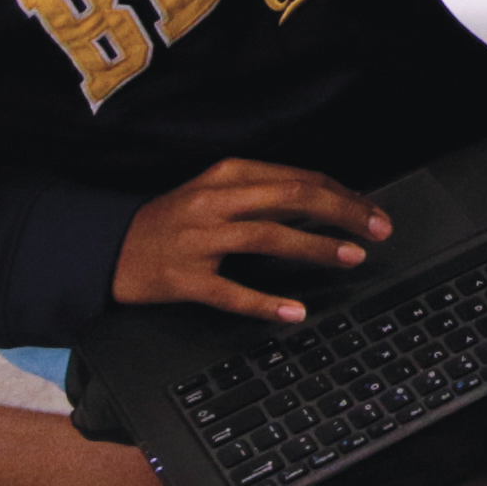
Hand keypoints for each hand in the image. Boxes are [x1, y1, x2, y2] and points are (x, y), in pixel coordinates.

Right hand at [113, 158, 390, 323]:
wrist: (108, 248)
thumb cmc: (173, 221)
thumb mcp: (216, 193)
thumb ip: (264, 193)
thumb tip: (326, 202)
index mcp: (228, 175)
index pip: (299, 178)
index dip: (343, 194)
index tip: (374, 211)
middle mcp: (215, 201)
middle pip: (292, 197)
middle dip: (343, 212)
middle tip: (378, 230)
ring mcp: (198, 240)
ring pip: (268, 237)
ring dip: (315, 247)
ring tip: (351, 258)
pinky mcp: (183, 278)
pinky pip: (230, 291)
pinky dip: (266, 302)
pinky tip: (294, 310)